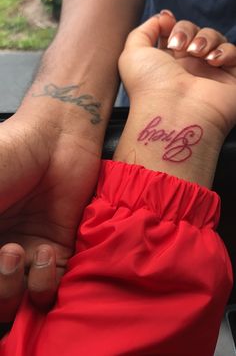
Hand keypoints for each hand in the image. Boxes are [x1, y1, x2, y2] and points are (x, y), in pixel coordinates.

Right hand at [0, 109, 100, 321]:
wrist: (57, 139)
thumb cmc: (9, 155)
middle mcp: (1, 252)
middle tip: (6, 254)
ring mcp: (29, 256)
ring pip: (18, 302)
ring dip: (14, 290)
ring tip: (20, 253)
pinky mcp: (60, 253)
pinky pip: (52, 290)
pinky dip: (47, 283)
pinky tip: (47, 253)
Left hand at [116, 12, 235, 186]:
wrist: (173, 112)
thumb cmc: (149, 86)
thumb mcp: (132, 53)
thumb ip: (143, 31)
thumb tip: (162, 19)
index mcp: (165, 63)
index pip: (174, 33)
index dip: (173, 24)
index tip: (167, 22)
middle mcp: (187, 68)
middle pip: (194, 32)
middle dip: (187, 29)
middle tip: (179, 46)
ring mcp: (209, 74)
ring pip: (215, 38)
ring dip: (206, 38)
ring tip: (195, 54)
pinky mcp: (230, 80)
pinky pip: (234, 54)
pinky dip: (225, 51)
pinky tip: (212, 62)